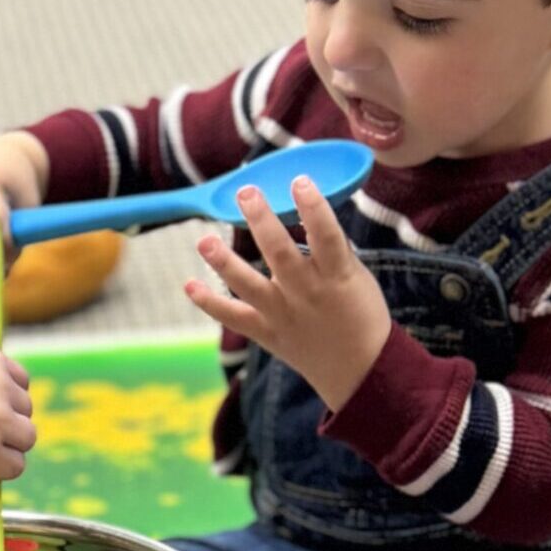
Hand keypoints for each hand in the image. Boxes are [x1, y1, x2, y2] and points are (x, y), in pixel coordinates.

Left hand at [183, 176, 391, 412]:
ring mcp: (284, 314)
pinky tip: (188, 285)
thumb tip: (305, 210)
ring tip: (204, 240)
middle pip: (280, 253)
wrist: (361, 369)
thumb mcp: (356, 277)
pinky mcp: (267, 333)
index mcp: (336, 274)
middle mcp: (307, 292)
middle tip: (245, 193)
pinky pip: (234, 318)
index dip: (313, 207)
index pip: (326, 235)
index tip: (299, 181)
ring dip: (224, 262)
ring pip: (249, 285)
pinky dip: (209, 303)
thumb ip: (330, 249)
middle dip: (261, 221)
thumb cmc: (361, 313)